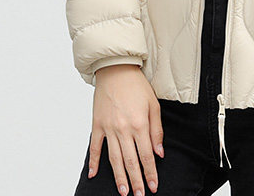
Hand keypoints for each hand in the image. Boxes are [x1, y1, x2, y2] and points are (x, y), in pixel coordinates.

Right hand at [90, 64, 163, 194]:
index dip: (150, 173)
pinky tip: (94, 175)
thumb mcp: (153, 105)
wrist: (116, 69)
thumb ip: (157, 131)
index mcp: (140, 124)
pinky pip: (95, 147)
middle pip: (130, 161)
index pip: (146, 156)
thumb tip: (159, 153)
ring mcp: (109, 128)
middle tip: (140, 195)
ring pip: (114, 159)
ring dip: (119, 177)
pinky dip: (94, 162)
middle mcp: (124, 129)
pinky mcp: (97, 125)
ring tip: (123, 192)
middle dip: (136, 181)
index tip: (153, 186)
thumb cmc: (137, 86)